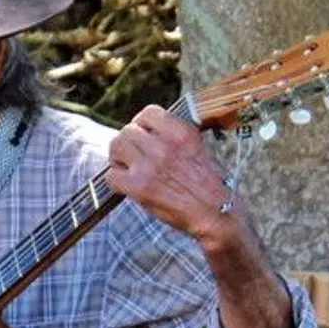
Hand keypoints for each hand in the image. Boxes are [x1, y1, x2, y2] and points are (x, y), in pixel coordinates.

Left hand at [103, 105, 237, 243]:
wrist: (216, 214)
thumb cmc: (210, 184)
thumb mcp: (199, 148)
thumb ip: (175, 136)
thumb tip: (150, 131)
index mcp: (182, 133)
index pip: (149, 113)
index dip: (142, 124)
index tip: (143, 134)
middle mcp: (165, 145)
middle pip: (128, 130)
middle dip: (128, 142)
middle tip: (131, 155)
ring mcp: (150, 165)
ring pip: (116, 146)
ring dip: (118, 158)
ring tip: (126, 168)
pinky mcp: (140, 187)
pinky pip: (112, 176)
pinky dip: (116, 181)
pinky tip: (126, 186)